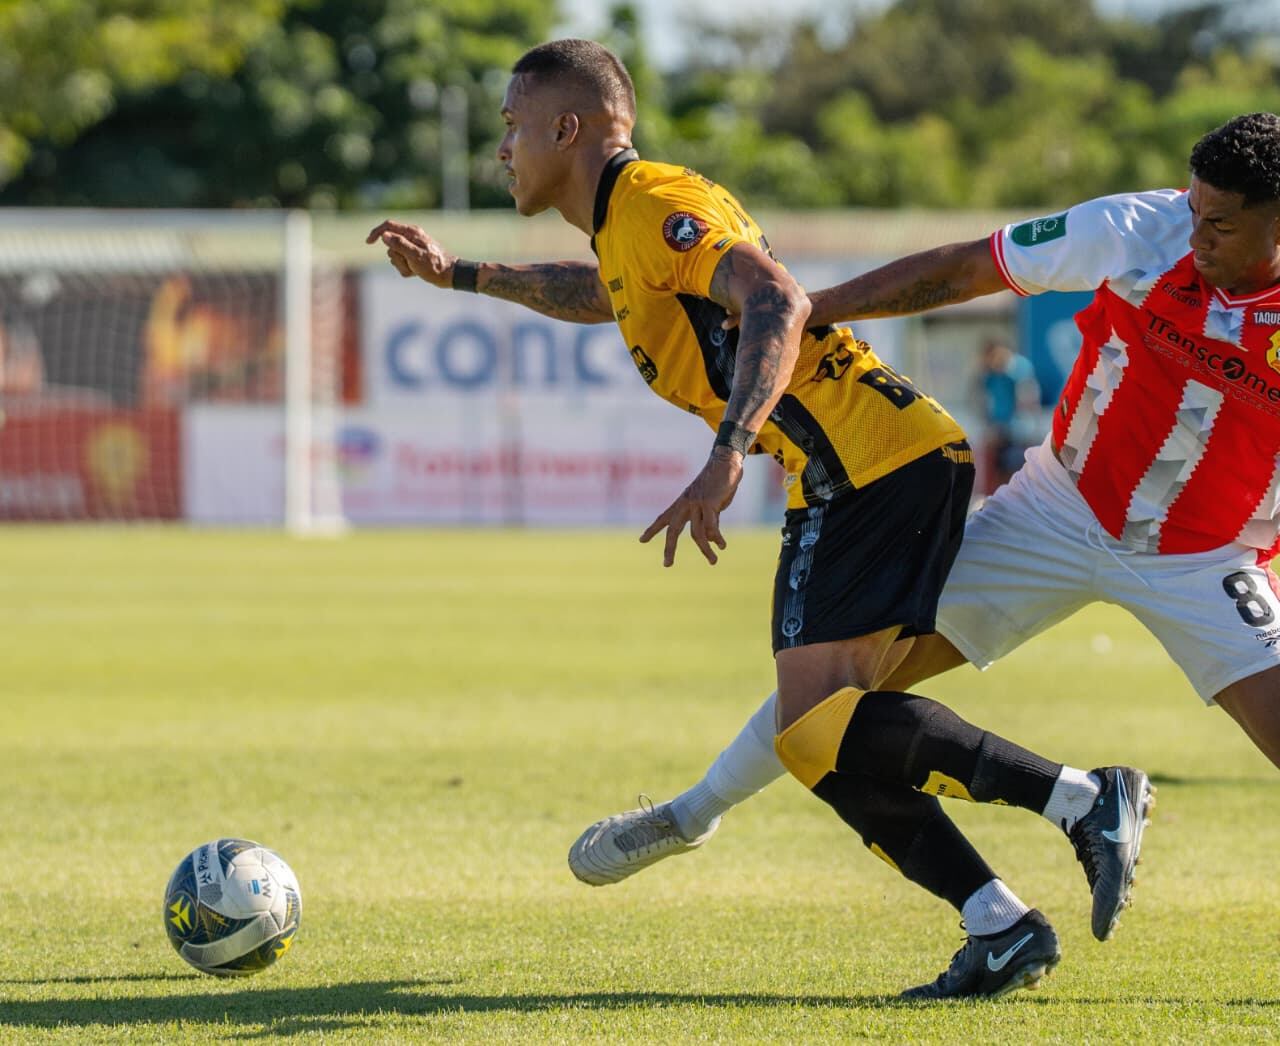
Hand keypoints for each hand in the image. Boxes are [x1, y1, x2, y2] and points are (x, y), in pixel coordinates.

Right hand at [365, 219, 456, 287]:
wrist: (450, 275)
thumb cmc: (435, 265)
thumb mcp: (415, 255)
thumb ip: (399, 244)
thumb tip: (384, 235)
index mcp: (412, 233)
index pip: (388, 226)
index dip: (377, 233)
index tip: (368, 242)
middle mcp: (411, 237)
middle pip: (390, 245)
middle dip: (396, 257)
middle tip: (410, 264)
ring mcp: (412, 247)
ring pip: (395, 256)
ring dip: (402, 265)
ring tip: (415, 269)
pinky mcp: (414, 257)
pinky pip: (401, 263)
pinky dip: (407, 270)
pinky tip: (417, 272)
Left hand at [640, 447, 743, 566]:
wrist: (725, 462)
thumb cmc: (717, 482)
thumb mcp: (708, 503)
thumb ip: (706, 520)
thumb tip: (709, 540)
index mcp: (682, 503)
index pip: (663, 518)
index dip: (652, 530)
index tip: (641, 540)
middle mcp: (685, 504)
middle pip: (672, 530)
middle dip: (669, 548)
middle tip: (667, 565)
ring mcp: (696, 503)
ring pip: (697, 534)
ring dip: (706, 550)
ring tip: (713, 562)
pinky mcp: (709, 503)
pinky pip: (711, 527)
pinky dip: (717, 538)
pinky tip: (722, 545)